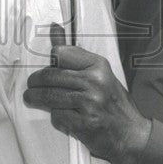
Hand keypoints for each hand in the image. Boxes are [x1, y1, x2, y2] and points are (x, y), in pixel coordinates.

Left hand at [24, 25, 151, 163]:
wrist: (131, 134)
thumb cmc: (114, 103)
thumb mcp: (99, 73)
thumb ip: (74, 53)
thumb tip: (54, 28)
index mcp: (98, 66)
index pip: (60, 53)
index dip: (50, 60)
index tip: (46, 66)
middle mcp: (94, 82)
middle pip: (50, 76)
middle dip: (35, 82)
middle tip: (31, 85)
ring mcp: (89, 103)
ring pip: (49, 96)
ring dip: (35, 98)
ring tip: (32, 98)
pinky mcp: (84, 123)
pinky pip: (56, 116)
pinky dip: (55, 116)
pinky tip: (60, 115)